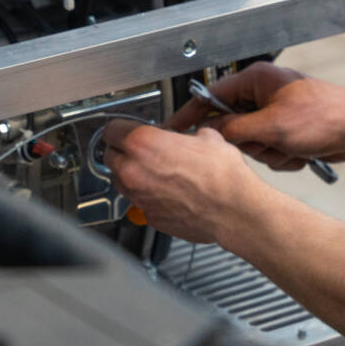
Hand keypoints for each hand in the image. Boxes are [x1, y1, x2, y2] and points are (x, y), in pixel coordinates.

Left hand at [99, 121, 262, 244]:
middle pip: (110, 156)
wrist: (234, 209)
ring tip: (156, 172)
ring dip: (132, 175)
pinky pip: (140, 203)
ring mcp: (139, 197)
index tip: (126, 130)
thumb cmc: (222, 175)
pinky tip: (169, 193)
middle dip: (123, 152)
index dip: (121, 129)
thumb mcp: (206, 137)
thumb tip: (184, 136)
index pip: (111, 130)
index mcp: (143, 143)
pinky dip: (149, 197)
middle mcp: (134, 170)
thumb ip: (184, 134)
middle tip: (142, 151)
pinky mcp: (149, 216)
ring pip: (120, 182)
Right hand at [171, 63, 344, 171]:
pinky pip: (270, 150)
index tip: (173, 130)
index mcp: (256, 80)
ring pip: (251, 143)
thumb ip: (235, 130)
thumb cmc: (325, 116)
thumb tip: (210, 134)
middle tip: (268, 143)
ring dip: (270, 153)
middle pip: (231, 125)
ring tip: (290, 148)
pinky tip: (300, 153)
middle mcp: (263, 94)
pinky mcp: (287, 130)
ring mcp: (275, 113)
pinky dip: (283, 157)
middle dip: (250, 143)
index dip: (191, 114)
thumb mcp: (271, 126)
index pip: (210, 96)